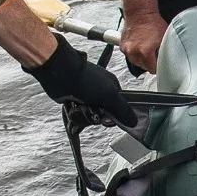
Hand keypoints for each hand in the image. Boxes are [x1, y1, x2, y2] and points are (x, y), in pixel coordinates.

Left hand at [23, 34, 137, 128]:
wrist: (61, 74)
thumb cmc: (87, 81)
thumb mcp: (110, 96)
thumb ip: (123, 110)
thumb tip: (135, 122)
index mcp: (112, 87)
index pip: (119, 107)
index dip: (114, 116)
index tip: (107, 118)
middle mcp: (101, 92)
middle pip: (104, 113)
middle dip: (97, 116)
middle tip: (92, 110)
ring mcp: (87, 96)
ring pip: (91, 115)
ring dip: (85, 114)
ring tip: (79, 106)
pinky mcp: (75, 100)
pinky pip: (80, 113)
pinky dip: (76, 113)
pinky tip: (73, 108)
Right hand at [120, 12, 167, 74]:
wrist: (140, 13)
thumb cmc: (153, 23)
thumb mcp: (164, 38)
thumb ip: (164, 52)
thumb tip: (166, 61)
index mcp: (145, 52)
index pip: (153, 69)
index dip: (158, 66)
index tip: (160, 62)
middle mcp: (134, 52)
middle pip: (144, 67)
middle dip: (150, 62)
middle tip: (154, 52)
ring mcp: (127, 50)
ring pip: (136, 62)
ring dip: (141, 58)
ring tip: (146, 48)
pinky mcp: (122, 47)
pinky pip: (130, 55)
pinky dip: (134, 53)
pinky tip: (139, 45)